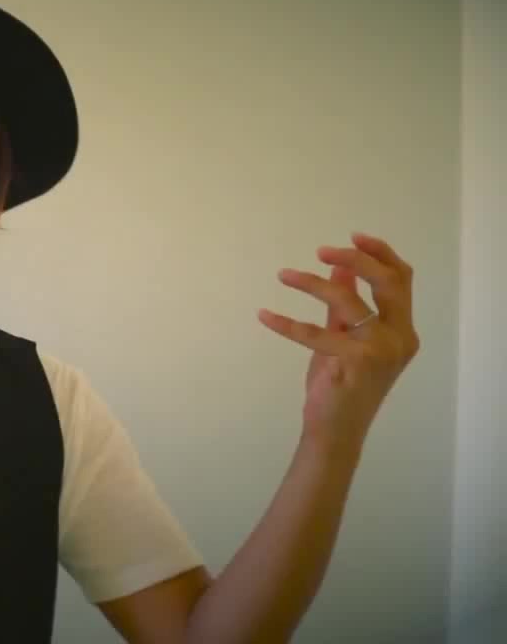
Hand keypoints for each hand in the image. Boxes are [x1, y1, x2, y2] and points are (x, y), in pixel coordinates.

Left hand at [258, 232, 420, 452]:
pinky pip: (316, 333)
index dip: (380, 253)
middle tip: (321, 250)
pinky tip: (264, 315)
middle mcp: (400, 337)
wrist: (335, 429)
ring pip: (348, 300)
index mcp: (402, 329)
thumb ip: (343, 304)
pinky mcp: (355, 363)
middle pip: (388, 282)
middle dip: (357, 258)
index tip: (353, 236)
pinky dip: (286, 322)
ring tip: (283, 275)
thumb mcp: (343, 337)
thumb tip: (338, 266)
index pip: (401, 280)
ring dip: (312, 283)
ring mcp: (381, 350)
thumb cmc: (340, 385)